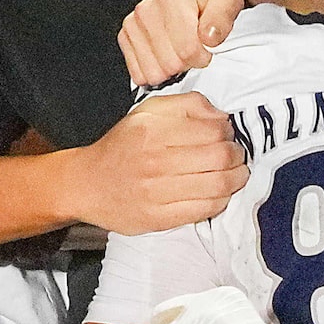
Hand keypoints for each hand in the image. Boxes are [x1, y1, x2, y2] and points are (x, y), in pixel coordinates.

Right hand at [66, 94, 248, 233]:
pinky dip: (222, 200)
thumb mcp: (147, 112)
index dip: (228, 132)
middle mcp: (154, 159)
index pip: (213, 129)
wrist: (86, 184)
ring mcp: (156, 191)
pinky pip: (206, 209)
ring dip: (236, 178)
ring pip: (219, 184)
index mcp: (152, 129)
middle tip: (235, 155)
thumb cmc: (123, 146)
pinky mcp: (159, 218)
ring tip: (235, 173)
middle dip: (237, 155)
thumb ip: (186, 105)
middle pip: (220, 157)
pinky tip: (219, 192)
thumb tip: (221, 116)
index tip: (226, 135)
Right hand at [118, 0, 247, 86]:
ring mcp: (134, 24)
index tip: (208, 49)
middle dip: (188, 63)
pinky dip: (156, 70)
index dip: (203, 57)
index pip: (187, 50)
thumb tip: (209, 38)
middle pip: (170, 64)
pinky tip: (166, 57)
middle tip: (195, 48)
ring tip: (180, 50)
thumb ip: (222, 18)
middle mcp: (147, 11)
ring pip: (153, 72)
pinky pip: (138, 72)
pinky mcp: (126, 36)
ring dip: (171, 69)